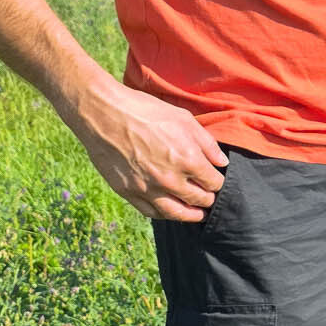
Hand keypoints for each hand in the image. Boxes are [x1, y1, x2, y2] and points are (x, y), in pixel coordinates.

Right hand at [69, 79, 227, 221]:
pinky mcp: (128, 192)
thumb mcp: (183, 118)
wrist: (103, 113)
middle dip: (208, 199)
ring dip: (191, 215)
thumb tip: (222, 162)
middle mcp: (170, 179)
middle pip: (199, 200)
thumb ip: (207, 143)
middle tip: (210, 198)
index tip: (217, 182)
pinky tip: (170, 211)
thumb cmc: (144, 110)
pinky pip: (151, 212)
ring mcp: (148, 188)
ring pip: (176, 212)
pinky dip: (164, 214)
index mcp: (188, 159)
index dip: (218, 183)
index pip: (213, 183)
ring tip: (197, 214)